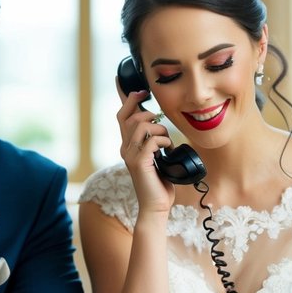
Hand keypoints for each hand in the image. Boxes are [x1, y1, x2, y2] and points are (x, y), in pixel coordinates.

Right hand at [116, 86, 174, 214]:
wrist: (156, 205)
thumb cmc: (159, 182)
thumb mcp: (156, 156)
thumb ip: (154, 141)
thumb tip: (161, 124)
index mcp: (127, 144)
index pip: (122, 115)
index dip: (126, 97)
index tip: (135, 87)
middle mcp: (124, 147)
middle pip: (130, 116)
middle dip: (148, 114)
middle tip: (161, 125)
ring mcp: (130, 155)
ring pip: (142, 125)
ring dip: (160, 130)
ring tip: (167, 142)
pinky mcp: (139, 162)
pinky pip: (152, 140)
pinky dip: (165, 141)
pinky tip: (169, 151)